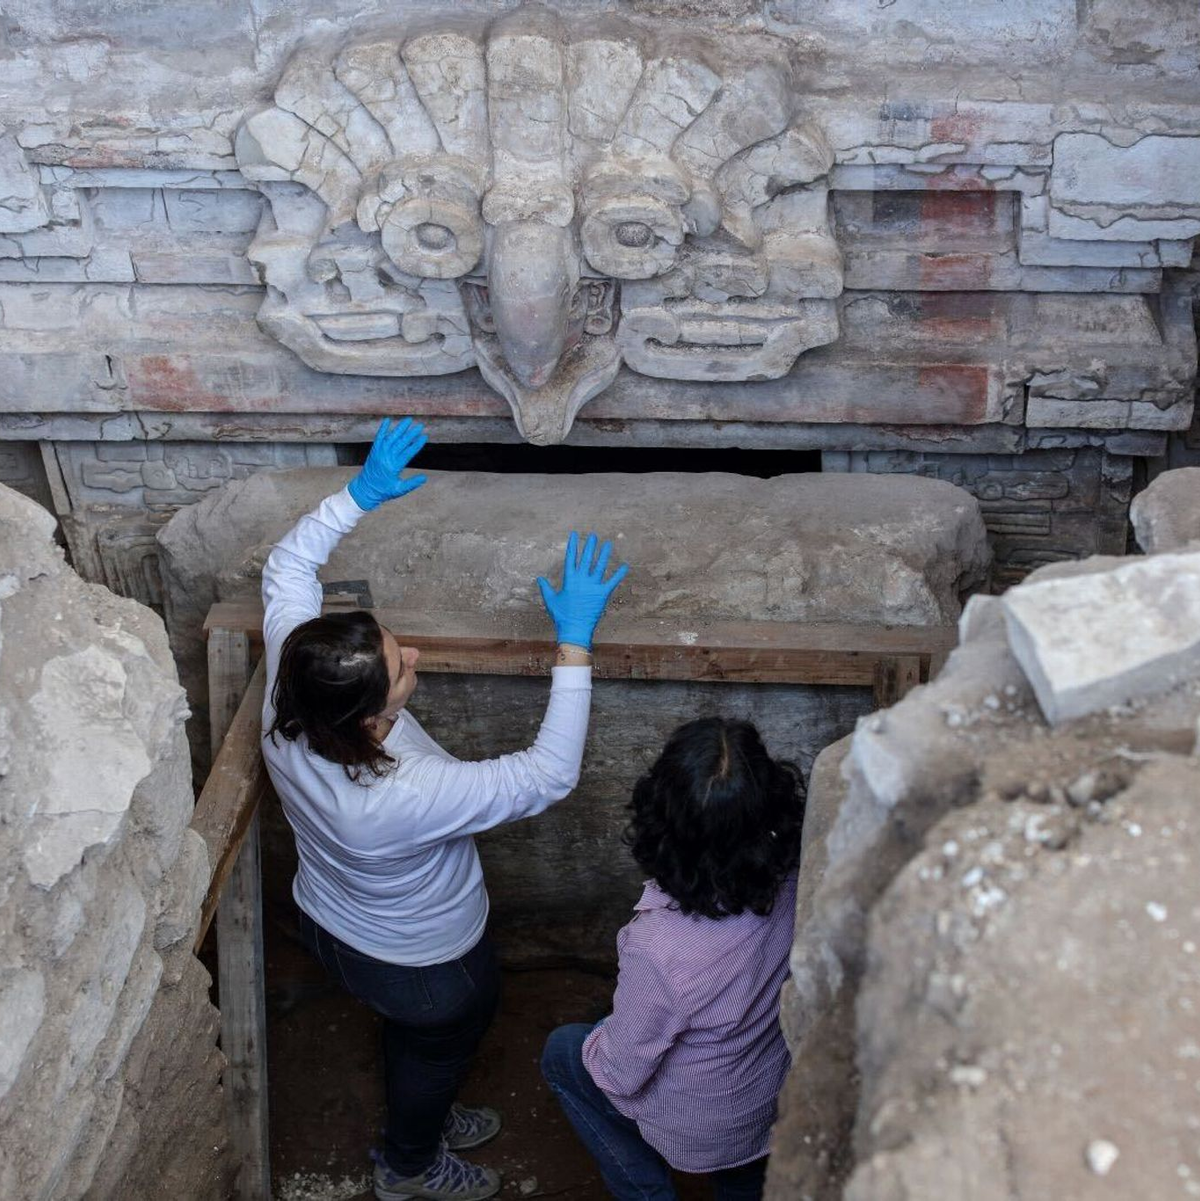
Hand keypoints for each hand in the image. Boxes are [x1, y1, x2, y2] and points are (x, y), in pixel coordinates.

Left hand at [347, 417, 427, 510]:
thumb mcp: (399, 490)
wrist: (364, 490)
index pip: (408, 452)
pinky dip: (383, 429)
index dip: (417, 444)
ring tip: (408, 420)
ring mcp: (379, 453)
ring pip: (391, 437)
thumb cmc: (383, 492)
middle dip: (411, 434)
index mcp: (393, 466)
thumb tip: (425, 478)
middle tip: (420, 426)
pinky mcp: (374, 451)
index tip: (424, 436)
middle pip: (401, 443)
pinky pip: (379, 438)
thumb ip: (412, 484)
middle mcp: (386, 457)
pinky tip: (387, 420)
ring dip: (400, 428)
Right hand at [537, 532, 628, 651]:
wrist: (574, 629)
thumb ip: (545, 588)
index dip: (573, 545)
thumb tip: (539, 579)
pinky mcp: (603, 594)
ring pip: (600, 566)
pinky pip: (612, 582)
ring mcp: (593, 587)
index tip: (574, 535)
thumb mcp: (551, 600)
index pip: (571, 558)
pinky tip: (625, 566)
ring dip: (604, 555)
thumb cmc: (561, 616)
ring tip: (608, 544)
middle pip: (587, 559)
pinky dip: (619, 574)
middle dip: (590, 546)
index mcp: (569, 580)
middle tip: (594, 536)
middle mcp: (582, 580)